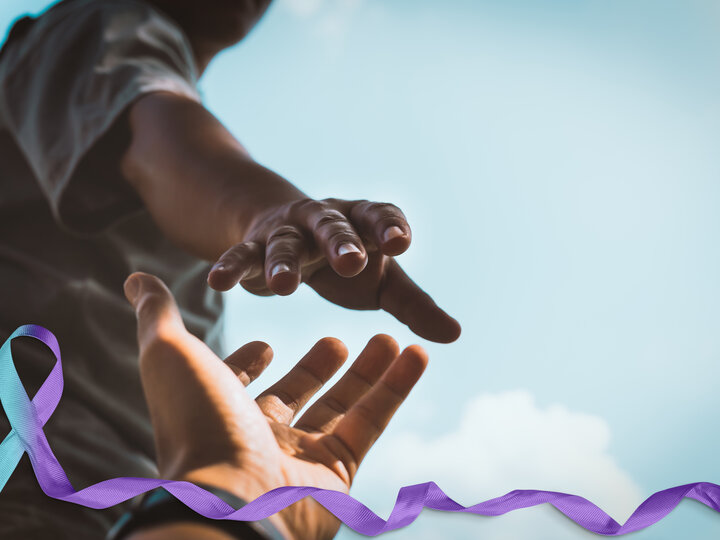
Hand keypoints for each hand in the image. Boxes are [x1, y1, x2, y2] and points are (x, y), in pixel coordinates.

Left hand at [124, 272, 427, 539]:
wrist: (231, 502)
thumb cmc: (197, 424)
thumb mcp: (171, 354)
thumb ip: (158, 315)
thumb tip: (136, 277)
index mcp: (219, 411)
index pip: (238, 384)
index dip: (250, 364)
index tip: (266, 344)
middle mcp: (258, 436)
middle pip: (297, 394)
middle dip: (318, 367)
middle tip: (338, 340)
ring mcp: (299, 457)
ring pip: (342, 407)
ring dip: (368, 372)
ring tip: (391, 337)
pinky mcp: (338, 472)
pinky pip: (372, 422)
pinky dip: (396, 388)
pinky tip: (416, 353)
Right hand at [207, 198, 460, 342]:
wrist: (289, 233)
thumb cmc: (346, 261)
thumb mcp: (383, 281)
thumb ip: (414, 305)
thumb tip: (455, 335)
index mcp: (362, 223)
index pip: (379, 217)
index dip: (389, 227)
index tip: (400, 243)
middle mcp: (325, 221)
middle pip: (334, 226)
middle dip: (342, 242)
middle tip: (352, 262)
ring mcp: (287, 232)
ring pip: (284, 243)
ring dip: (283, 262)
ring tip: (283, 288)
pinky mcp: (254, 246)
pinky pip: (241, 255)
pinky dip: (230, 267)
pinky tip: (217, 281)